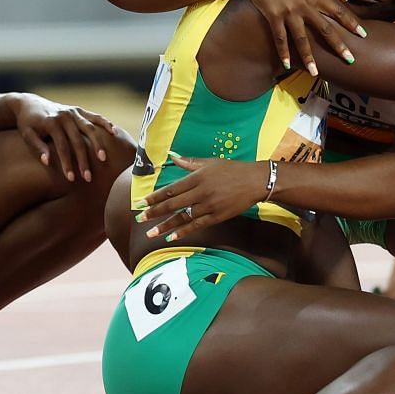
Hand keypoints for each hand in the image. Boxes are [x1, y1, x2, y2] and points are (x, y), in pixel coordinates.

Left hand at [8, 93, 123, 182]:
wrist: (29, 104)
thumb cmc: (27, 124)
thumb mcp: (27, 135)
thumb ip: (37, 147)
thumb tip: (48, 162)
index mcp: (51, 122)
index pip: (61, 146)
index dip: (67, 163)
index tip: (71, 179)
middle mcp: (64, 116)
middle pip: (78, 140)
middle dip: (83, 160)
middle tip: (88, 178)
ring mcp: (73, 112)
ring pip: (90, 128)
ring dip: (98, 144)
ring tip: (104, 159)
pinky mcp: (79, 110)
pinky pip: (95, 116)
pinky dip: (105, 123)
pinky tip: (114, 132)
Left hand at [139, 154, 271, 239]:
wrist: (255, 181)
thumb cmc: (232, 169)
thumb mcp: (209, 162)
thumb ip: (189, 163)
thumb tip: (172, 156)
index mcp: (197, 177)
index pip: (170, 189)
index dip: (154, 197)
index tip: (140, 202)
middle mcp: (200, 192)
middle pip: (173, 204)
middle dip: (154, 212)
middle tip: (139, 219)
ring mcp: (209, 206)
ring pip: (183, 217)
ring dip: (165, 226)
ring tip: (151, 233)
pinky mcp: (217, 216)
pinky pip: (197, 225)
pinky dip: (183, 231)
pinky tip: (171, 237)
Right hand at [237, 0, 365, 77]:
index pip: (338, 10)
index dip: (351, 22)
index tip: (363, 34)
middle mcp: (304, 5)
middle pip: (325, 28)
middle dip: (338, 45)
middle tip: (350, 59)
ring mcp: (289, 12)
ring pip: (302, 39)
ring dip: (309, 57)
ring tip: (315, 73)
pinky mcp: (273, 17)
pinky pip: (280, 38)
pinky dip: (283, 52)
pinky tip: (287, 65)